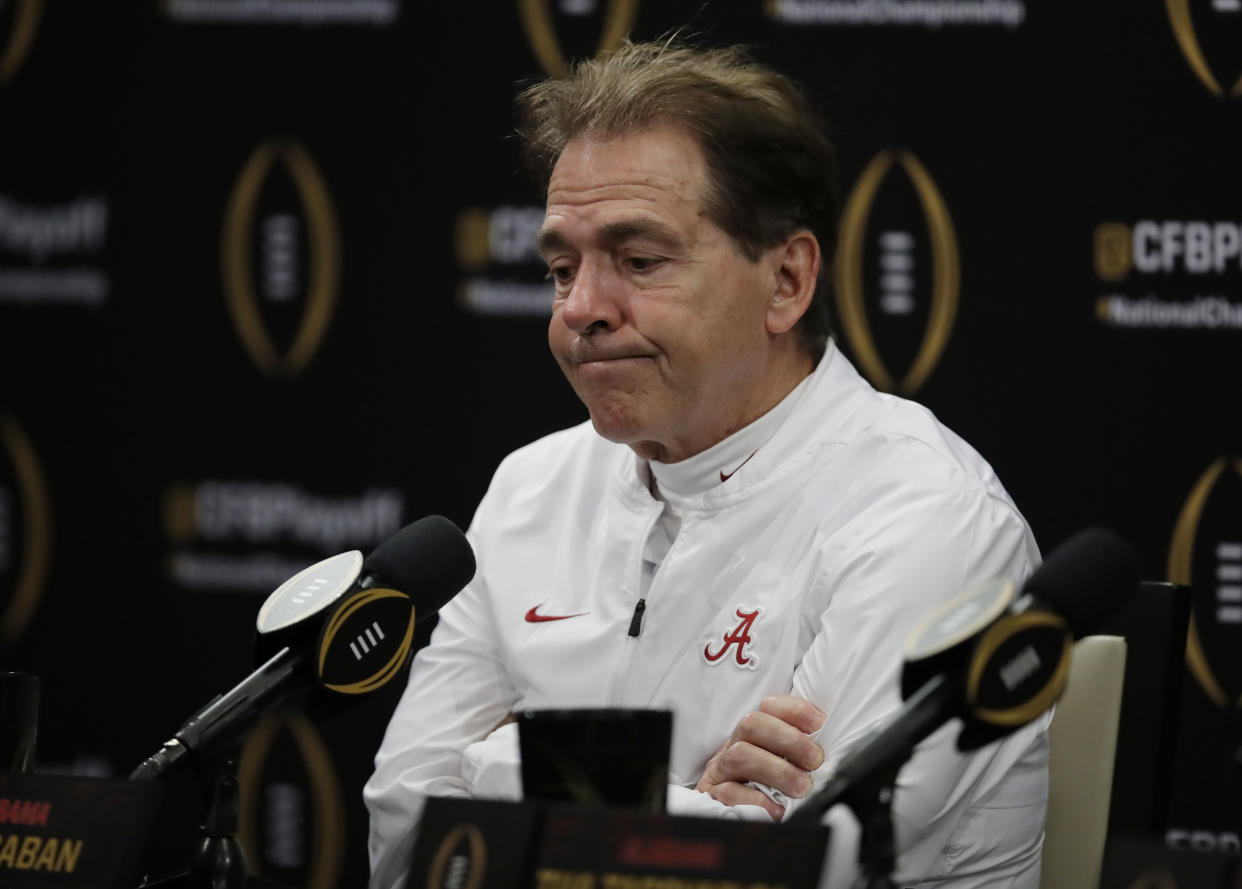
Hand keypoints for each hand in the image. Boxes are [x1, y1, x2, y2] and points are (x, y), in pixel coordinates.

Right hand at [695, 694, 825, 820]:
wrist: (731, 816)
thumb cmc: (767, 785)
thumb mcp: (784, 762)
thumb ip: (802, 753)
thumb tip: (834, 751)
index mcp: (755, 732)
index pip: (769, 706)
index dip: (795, 710)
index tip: (819, 724)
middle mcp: (735, 744)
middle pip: (751, 724)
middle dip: (789, 740)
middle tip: (815, 761)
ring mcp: (722, 769)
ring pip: (739, 755)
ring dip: (776, 770)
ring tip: (801, 788)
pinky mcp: (714, 795)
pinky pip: (728, 792)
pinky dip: (755, 799)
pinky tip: (776, 809)